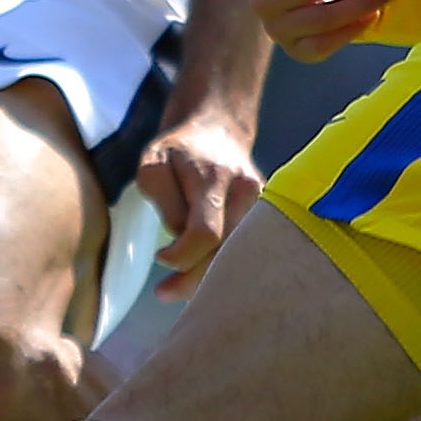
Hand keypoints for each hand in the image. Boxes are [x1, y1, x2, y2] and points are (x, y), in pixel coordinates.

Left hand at [133, 108, 261, 296]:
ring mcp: (262, 204)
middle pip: (226, 253)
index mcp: (215, 178)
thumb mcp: (153, 163)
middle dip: (193, 280)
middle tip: (163, 293)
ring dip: (209, 278)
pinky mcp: (267, 215)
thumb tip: (181, 239)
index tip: (160, 257)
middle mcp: (246, 192)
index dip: (181, 256)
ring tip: (175, 289)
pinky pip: (245, 249)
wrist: (218, 127)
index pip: (206, 233)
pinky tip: (200, 275)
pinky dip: (222, 266)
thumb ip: (164, 203)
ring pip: (239, 256)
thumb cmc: (179, 148)